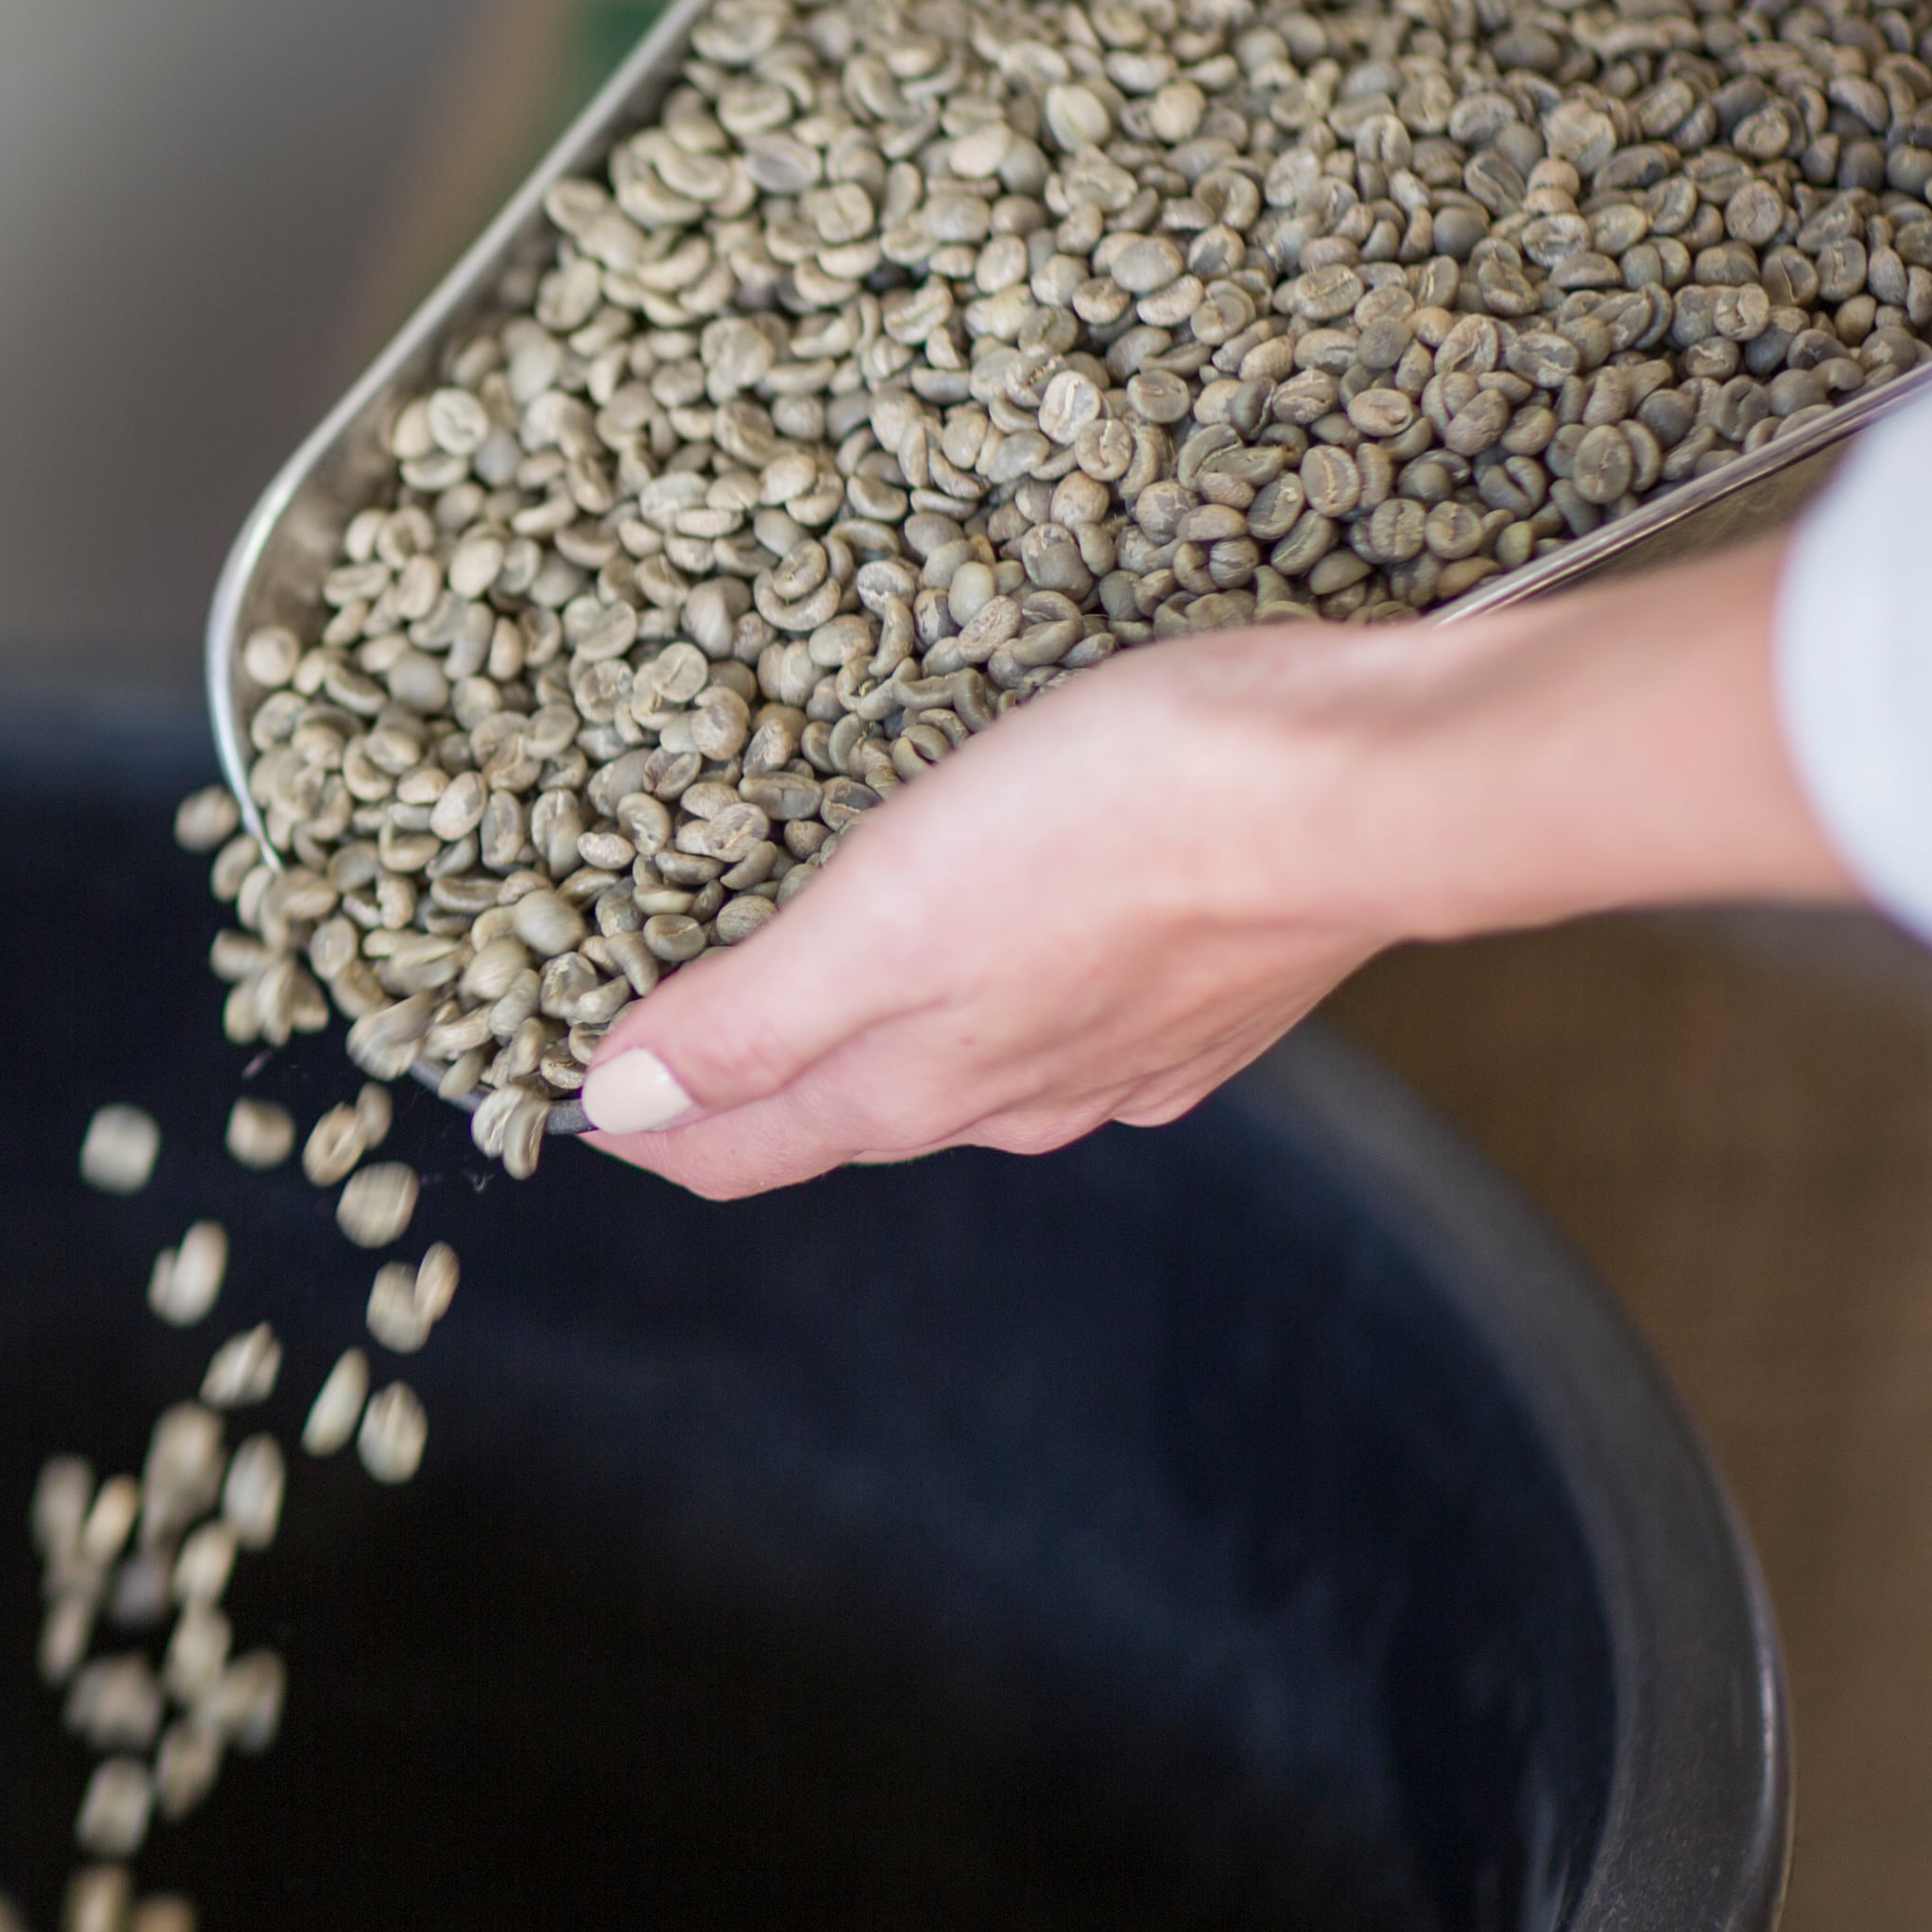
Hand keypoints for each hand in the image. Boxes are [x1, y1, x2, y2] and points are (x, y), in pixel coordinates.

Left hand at [571, 538, 1851, 1200]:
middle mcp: (1014, 1099)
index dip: (636, 1123)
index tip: (566, 1090)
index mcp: (915, 1086)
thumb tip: (619, 1105)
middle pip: (836, 1109)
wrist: (1365, 784)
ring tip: (821, 963)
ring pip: (958, 1064)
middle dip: (743, 1074)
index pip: (735, 1146)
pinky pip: (1071, 1014)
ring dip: (877, 1026)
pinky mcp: (1211, 989)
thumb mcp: (886, 913)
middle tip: (666, 1015)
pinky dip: (1005, 983)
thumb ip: (754, 1021)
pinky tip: (1011, 934)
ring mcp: (1122, 1054)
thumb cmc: (1116, 825)